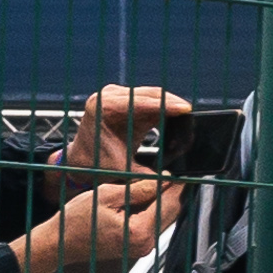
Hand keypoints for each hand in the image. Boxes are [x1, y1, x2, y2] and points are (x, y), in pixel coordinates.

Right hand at [15, 170, 177, 272]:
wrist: (60, 243)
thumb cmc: (76, 222)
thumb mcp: (107, 196)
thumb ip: (138, 189)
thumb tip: (161, 182)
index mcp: (139, 232)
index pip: (167, 205)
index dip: (173, 187)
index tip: (178, 175)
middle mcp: (144, 244)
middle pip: (170, 214)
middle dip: (171, 194)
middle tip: (169, 178)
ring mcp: (141, 248)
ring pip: (163, 220)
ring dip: (162, 203)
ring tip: (156, 185)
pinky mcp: (135, 247)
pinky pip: (152, 226)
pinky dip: (152, 212)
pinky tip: (146, 199)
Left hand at [68, 84, 184, 173]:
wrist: (81, 160)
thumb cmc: (97, 165)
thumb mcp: (123, 171)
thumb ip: (147, 174)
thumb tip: (170, 178)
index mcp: (104, 108)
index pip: (142, 102)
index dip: (166, 106)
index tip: (187, 110)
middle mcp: (110, 96)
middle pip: (151, 94)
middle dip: (173, 106)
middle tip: (191, 120)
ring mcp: (117, 94)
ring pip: (154, 95)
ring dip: (171, 107)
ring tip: (185, 125)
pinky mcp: (126, 97)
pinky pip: (151, 99)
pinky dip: (164, 109)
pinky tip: (175, 121)